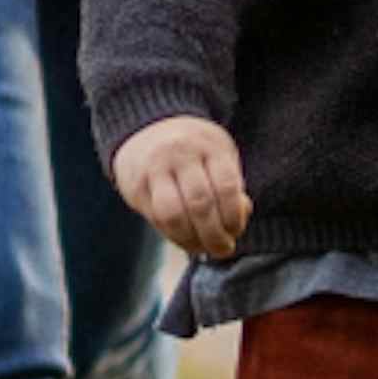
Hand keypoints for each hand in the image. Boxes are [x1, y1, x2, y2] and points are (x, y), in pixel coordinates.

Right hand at [113, 116, 251, 256]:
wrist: (147, 129)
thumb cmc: (195, 150)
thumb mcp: (219, 155)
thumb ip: (232, 185)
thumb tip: (242, 217)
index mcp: (209, 146)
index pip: (226, 186)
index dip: (234, 216)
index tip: (236, 231)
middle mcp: (180, 155)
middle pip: (200, 203)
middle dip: (214, 235)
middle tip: (224, 249)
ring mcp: (155, 170)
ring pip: (173, 215)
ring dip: (191, 240)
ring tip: (204, 249)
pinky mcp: (136, 187)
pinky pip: (157, 219)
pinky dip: (175, 237)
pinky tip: (187, 241)